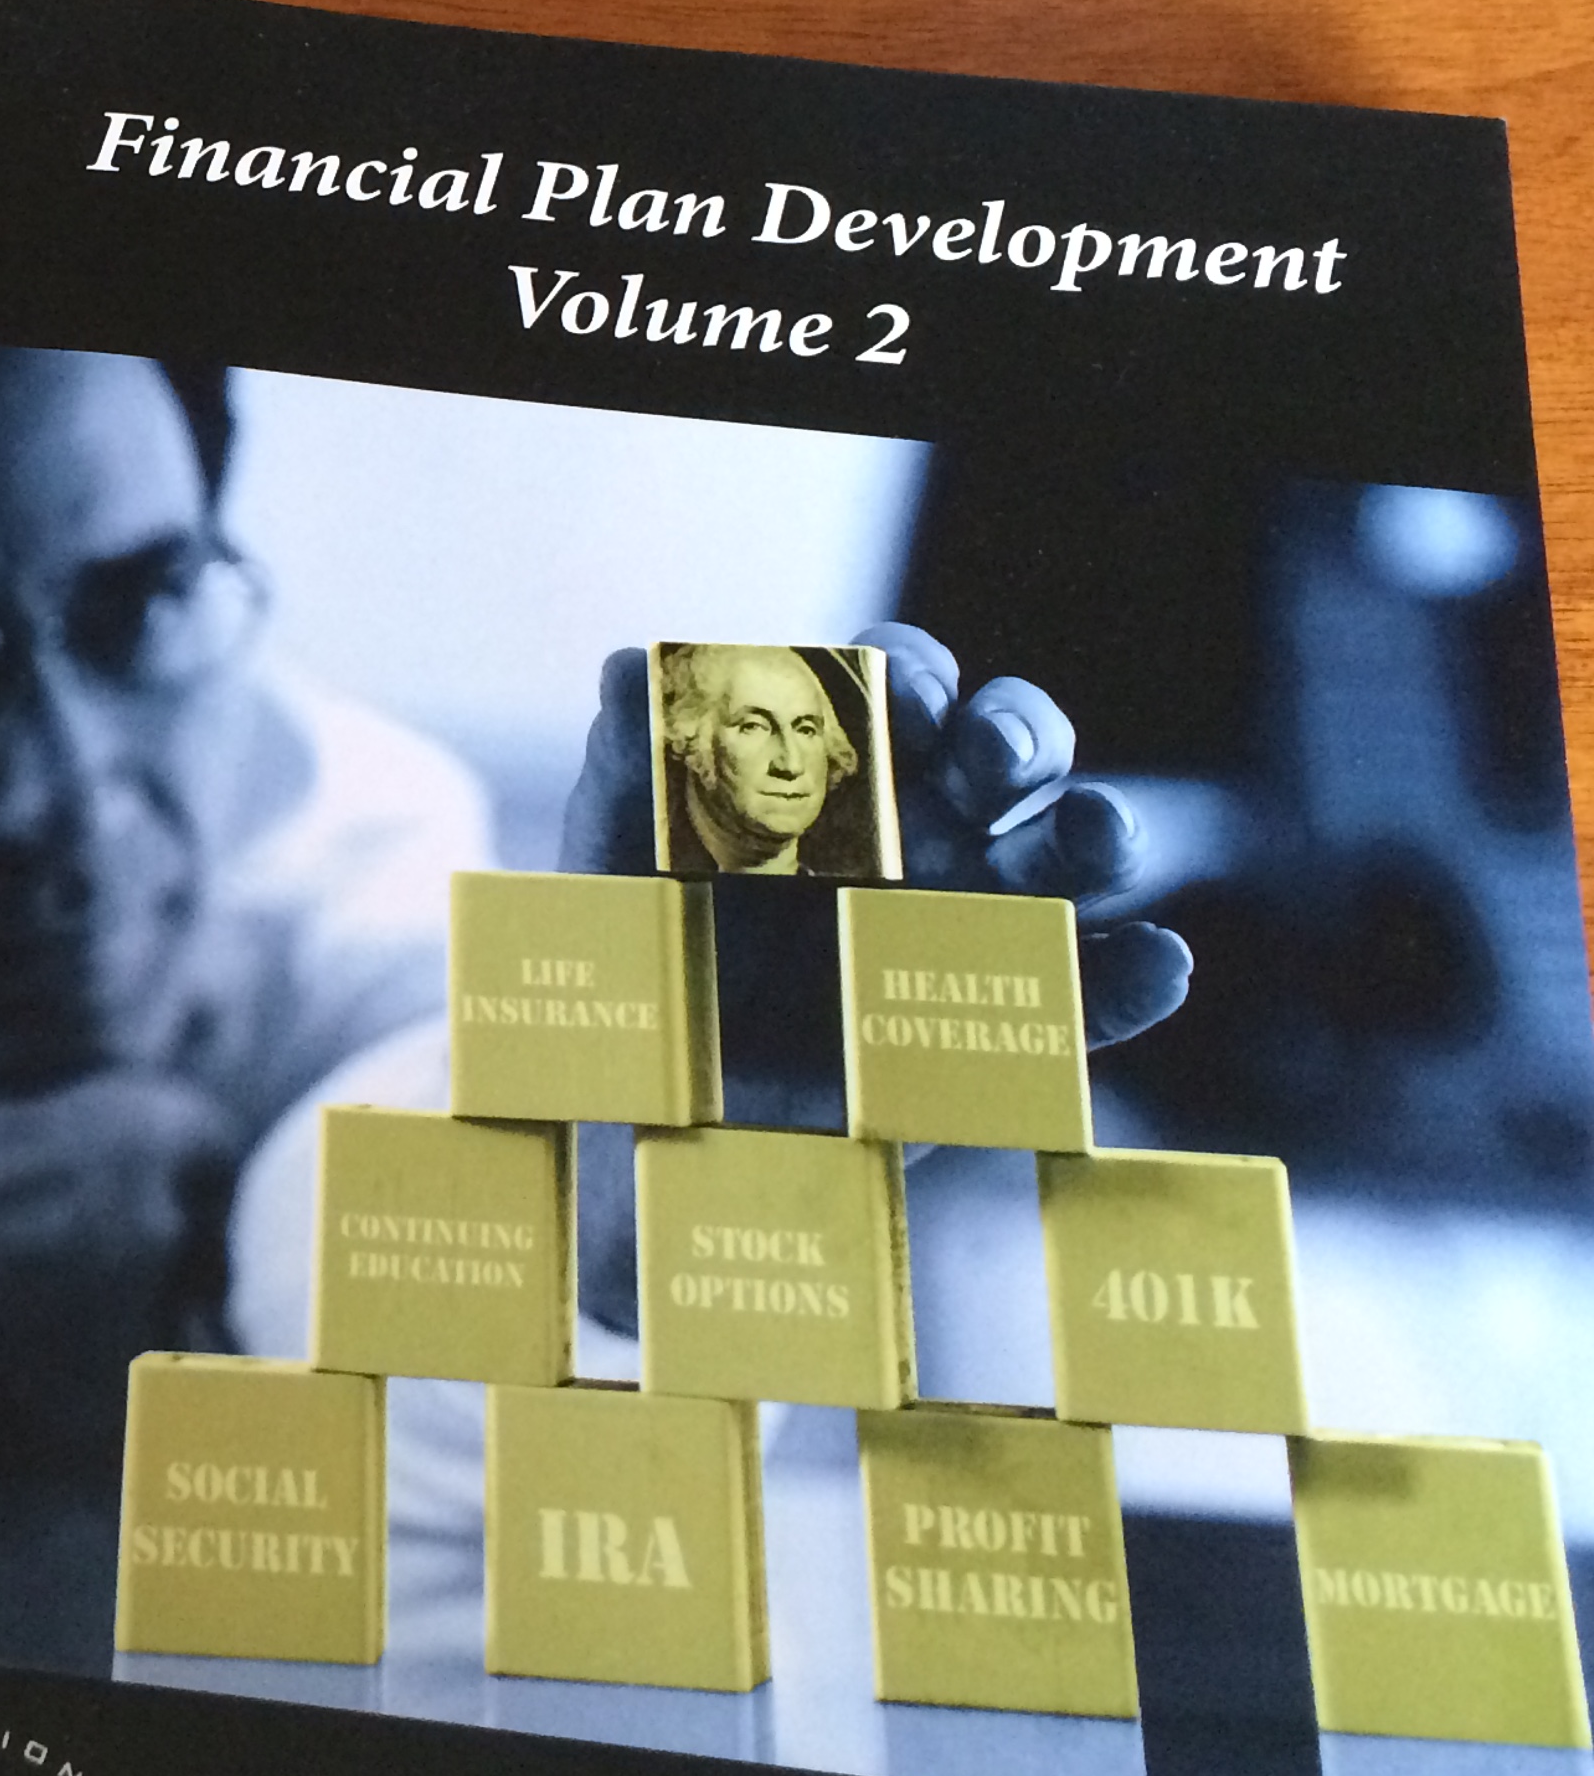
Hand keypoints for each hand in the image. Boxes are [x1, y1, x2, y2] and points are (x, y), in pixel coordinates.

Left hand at [559, 623, 1190, 1046]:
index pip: (903, 679)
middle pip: (1012, 743)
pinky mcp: (1009, 1023)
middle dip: (1018, 730)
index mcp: (844, 763)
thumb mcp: (620, 857)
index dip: (915, 674)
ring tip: (1098, 837)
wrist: (667, 1108)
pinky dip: (1136, 974)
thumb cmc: (649, 950)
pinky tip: (1156, 962)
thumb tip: (628, 667)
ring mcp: (979, 918)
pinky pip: (1092, 994)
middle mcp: (930, 823)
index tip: (902, 702)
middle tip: (990, 761)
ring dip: (1100, 828)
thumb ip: (626, 763)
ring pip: (1073, 848)